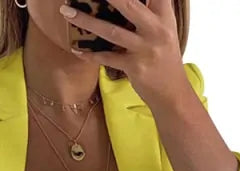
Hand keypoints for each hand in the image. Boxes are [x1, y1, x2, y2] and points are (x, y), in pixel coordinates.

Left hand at [59, 0, 190, 109]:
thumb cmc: (165, 59)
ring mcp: (144, 49)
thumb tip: (125, 4)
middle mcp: (156, 30)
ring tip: (66, 12)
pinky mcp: (134, 67)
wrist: (172, 93)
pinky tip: (76, 50)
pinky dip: (90, 55)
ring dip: (86, 21)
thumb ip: (149, 13)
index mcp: (164, 16)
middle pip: (129, 5)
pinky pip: (107, 58)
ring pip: (112, 31)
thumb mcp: (164, 31)